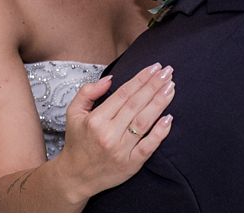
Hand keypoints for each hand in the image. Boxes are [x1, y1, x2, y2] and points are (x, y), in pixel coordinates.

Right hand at [56, 62, 174, 197]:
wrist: (75, 177)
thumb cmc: (77, 141)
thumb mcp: (73, 112)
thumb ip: (88, 92)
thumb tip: (110, 78)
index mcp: (96, 120)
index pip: (123, 94)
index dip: (141, 79)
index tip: (154, 67)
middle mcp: (109, 134)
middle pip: (136, 105)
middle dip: (154, 86)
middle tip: (168, 71)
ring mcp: (121, 151)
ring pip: (144, 123)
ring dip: (159, 103)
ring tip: (170, 88)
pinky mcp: (130, 165)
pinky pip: (148, 147)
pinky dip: (159, 133)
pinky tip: (169, 119)